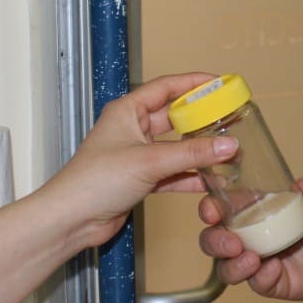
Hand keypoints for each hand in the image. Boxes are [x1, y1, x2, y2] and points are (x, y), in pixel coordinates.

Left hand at [32, 73, 238, 252]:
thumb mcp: (148, 161)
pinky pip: (171, 172)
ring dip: (198, 150)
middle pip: (174, 117)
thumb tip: (227, 145)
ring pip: (175, 146)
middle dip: (201, 118)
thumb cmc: (94, 181)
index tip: (220, 83)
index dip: (194, 83)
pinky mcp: (140, 179)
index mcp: (127, 110)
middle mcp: (131, 129)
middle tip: (229, 117)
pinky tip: (209, 179)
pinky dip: (189, 175)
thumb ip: (191, 154)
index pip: (166, 87)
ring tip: (226, 148)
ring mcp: (136, 155)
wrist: (73, 219)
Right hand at [199, 175, 302, 301]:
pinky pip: (256, 283)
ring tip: (253, 259)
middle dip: (215, 242)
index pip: (217, 207)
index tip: (211, 211)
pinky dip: (262, 277)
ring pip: (225, 268)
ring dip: (233, 265)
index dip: (208, 208)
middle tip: (233, 243)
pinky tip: (274, 269)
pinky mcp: (267, 282)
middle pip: (212, 240)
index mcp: (248, 211)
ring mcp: (253, 261)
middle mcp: (244, 236)